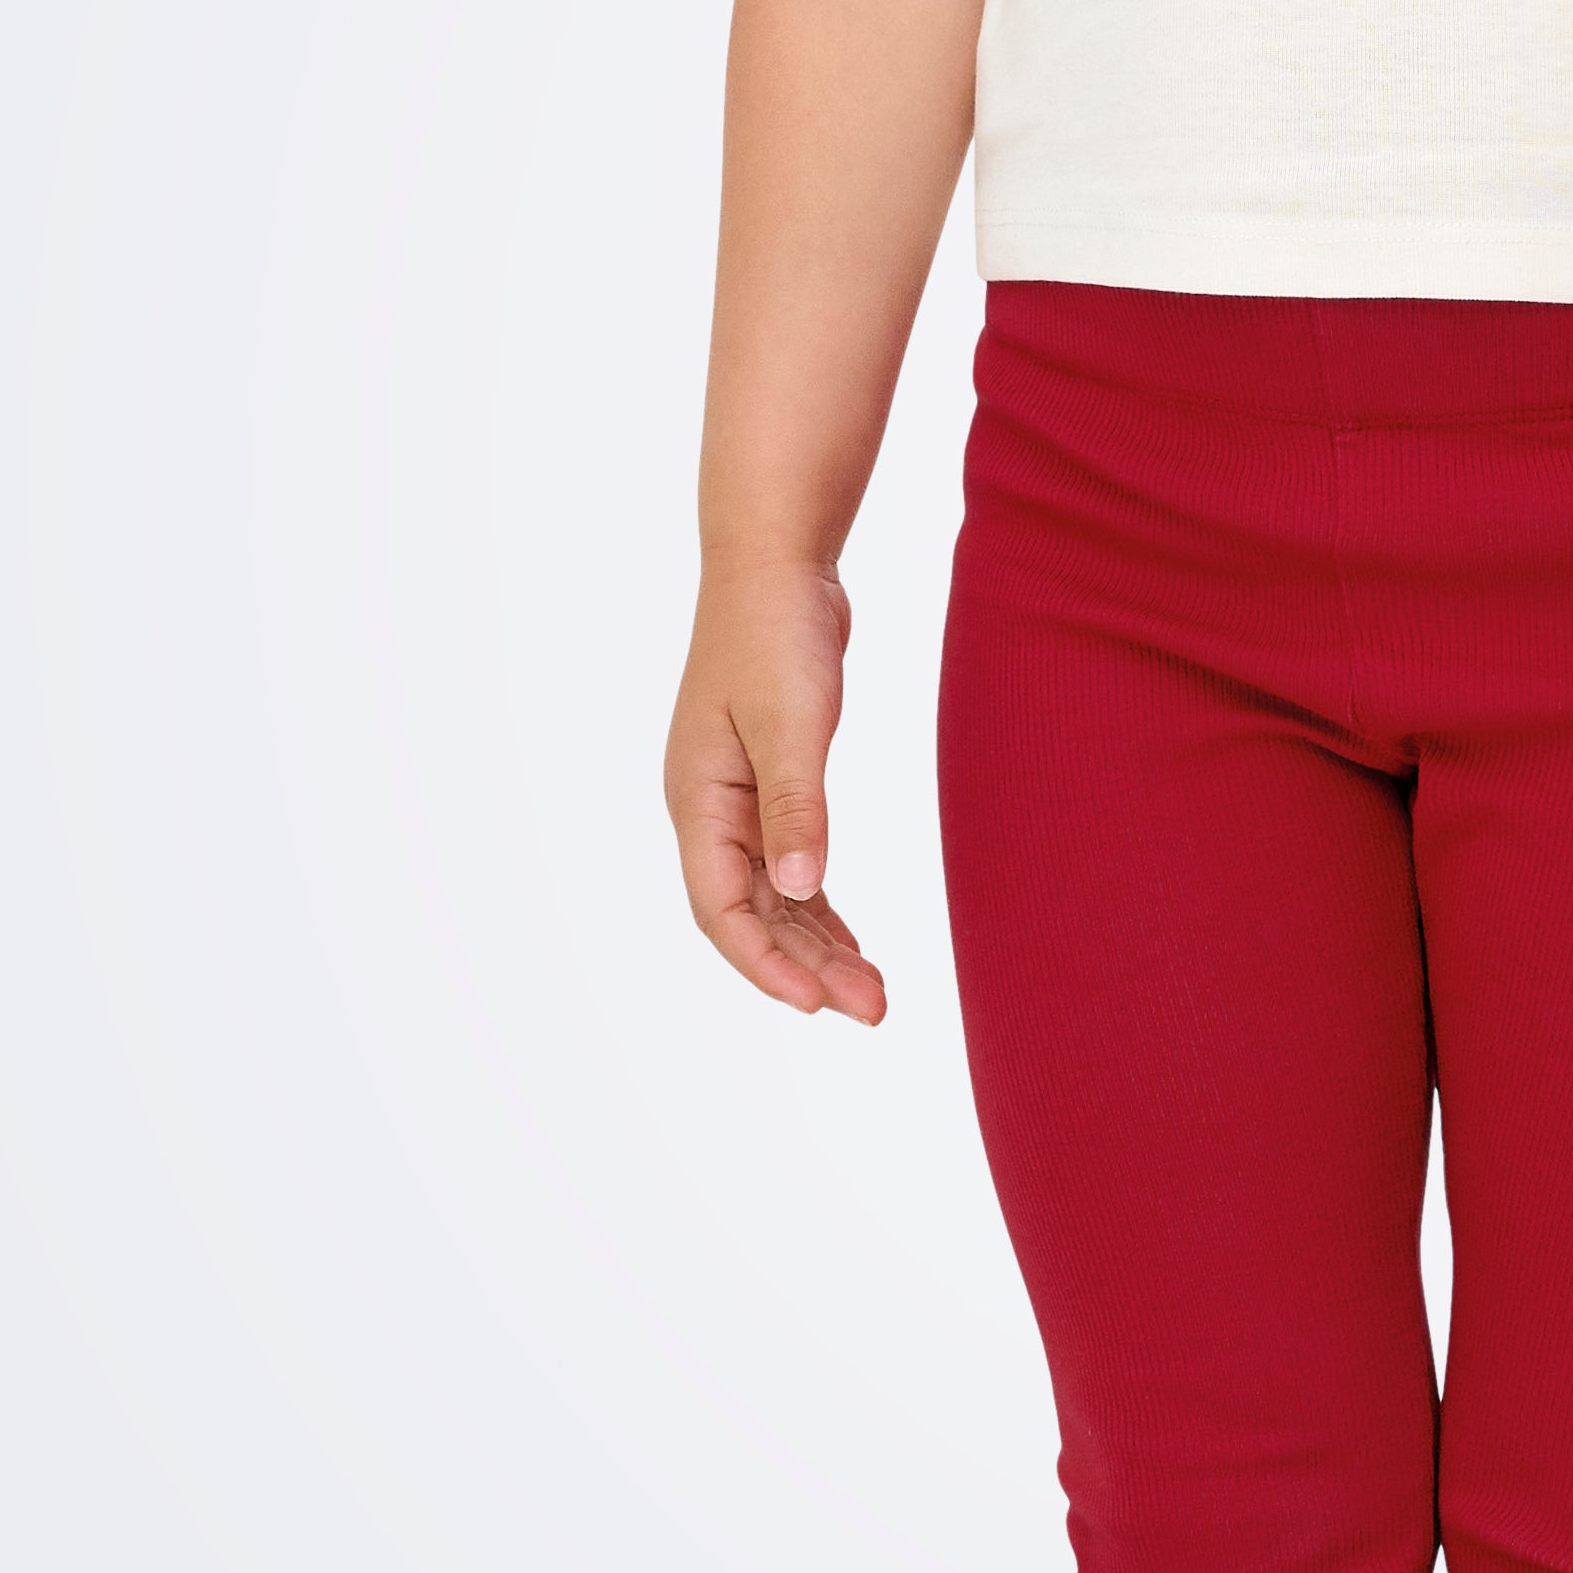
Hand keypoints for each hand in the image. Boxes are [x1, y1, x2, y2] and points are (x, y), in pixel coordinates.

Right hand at [665, 557, 884, 1023]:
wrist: (774, 562)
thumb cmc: (774, 631)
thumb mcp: (790, 721)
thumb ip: (796, 806)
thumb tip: (803, 889)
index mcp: (698, 800)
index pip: (721, 909)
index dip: (766, 963)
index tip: (816, 1006)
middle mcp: (708, 810)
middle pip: (751, 914)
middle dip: (806, 967)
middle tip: (873, 1010)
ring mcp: (735, 799)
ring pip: (774, 896)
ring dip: (817, 944)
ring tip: (872, 993)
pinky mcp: (768, 782)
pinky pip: (789, 865)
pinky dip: (819, 905)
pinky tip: (850, 940)